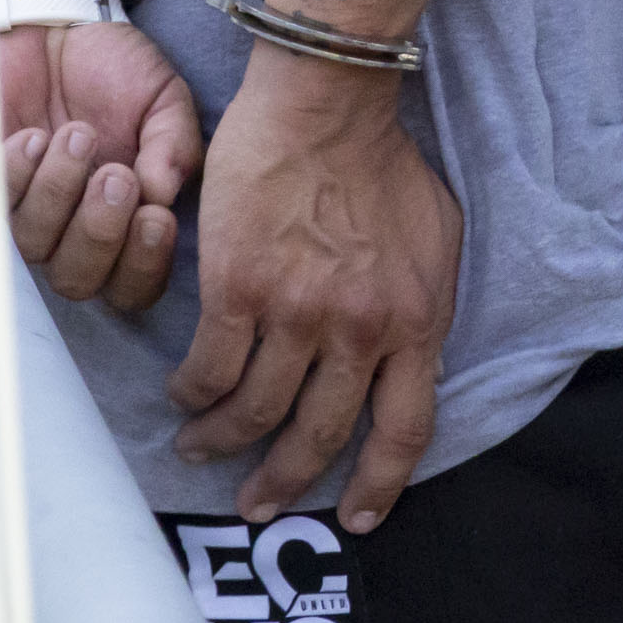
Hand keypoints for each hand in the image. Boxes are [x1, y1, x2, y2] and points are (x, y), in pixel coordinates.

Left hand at [0, 21, 200, 311]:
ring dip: (58, 192)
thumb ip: (175, 146)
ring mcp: (25, 210)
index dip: (142, 267)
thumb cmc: (113, 68)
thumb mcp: (163, 99)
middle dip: (98, 232)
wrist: (55, 20)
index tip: (156, 218)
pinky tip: (33, 136)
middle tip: (115, 174)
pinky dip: (16, 174)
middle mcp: (73, 229)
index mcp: (126, 221)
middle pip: (77, 281)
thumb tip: (164, 193)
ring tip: (76, 135)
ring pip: (33, 246)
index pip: (132, 285)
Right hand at [164, 50, 461, 527]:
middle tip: (257, 505)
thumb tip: (411, 353)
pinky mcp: (239, 289)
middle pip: (322, 434)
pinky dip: (195, 392)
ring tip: (201, 451)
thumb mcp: (437, 240)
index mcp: (416, 323)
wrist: (326, 104)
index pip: (406, 430)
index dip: (380, 485)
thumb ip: (422, 305)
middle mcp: (359, 332)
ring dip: (224, 442)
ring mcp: (297, 314)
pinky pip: (211, 367)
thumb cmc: (383, 161)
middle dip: (285, 481)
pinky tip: (185, 396)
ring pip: (256, 410)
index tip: (358, 518)